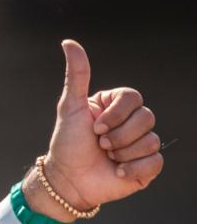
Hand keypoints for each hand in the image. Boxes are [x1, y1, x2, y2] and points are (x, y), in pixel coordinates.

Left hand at [29, 39, 162, 219]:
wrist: (68, 180)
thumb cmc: (68, 142)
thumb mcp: (70, 106)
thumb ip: (76, 75)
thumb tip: (68, 42)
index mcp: (115, 106)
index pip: (133, 97)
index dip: (116, 115)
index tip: (94, 127)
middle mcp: (130, 123)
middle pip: (147, 118)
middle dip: (118, 135)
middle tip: (99, 144)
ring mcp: (141, 144)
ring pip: (151, 140)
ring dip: (123, 152)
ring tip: (106, 157)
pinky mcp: (147, 166)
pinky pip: (155, 162)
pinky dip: (132, 169)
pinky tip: (116, 171)